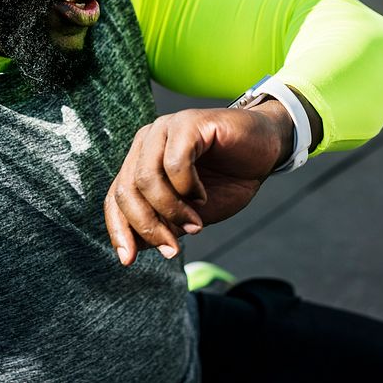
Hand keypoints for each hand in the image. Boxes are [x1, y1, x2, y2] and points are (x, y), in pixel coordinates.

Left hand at [104, 102, 291, 265]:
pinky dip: (188, 187)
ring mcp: (165, 128)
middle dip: (147, 226)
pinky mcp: (188, 122)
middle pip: (127, 190)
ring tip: (194, 223)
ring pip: (147, 178)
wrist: (267, 149)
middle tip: (173, 248)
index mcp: (141, 160)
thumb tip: (134, 247)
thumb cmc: (229, 178)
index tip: (128, 260)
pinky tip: (202, 196)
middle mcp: (147, 141)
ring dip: (170, 210)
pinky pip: (175, 162)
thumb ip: (164, 223)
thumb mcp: (192, 212)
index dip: (119, 229)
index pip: (116, 196)